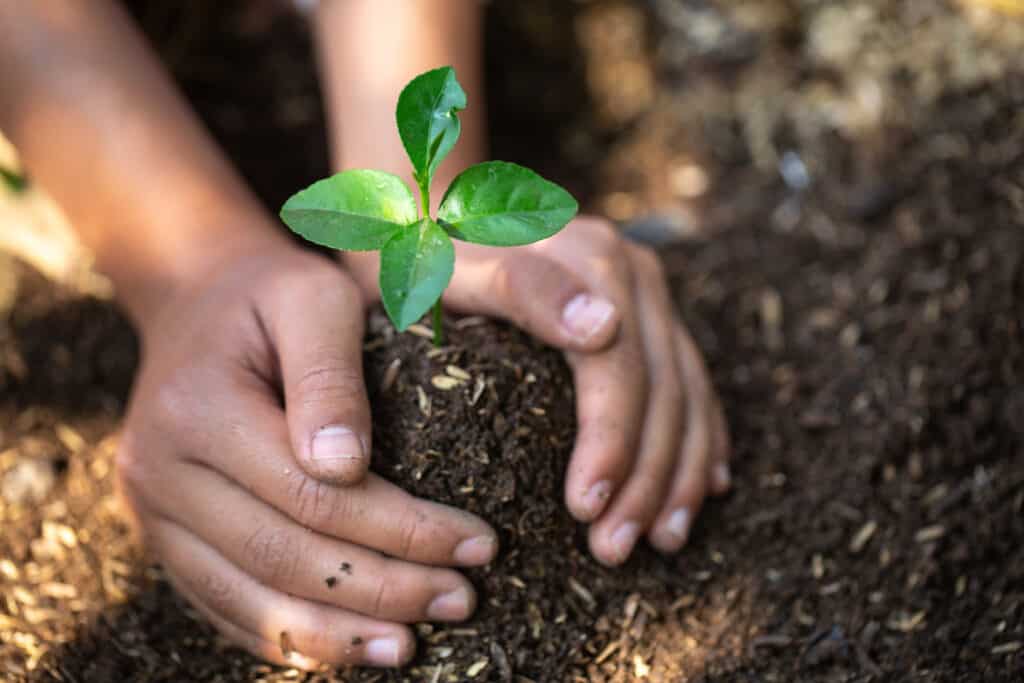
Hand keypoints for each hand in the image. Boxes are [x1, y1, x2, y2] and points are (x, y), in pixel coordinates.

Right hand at [116, 242, 497, 668]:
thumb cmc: (273, 294)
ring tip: (412, 643)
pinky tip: (348, 648)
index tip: (478, 545)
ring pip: (250, 598)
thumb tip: (347, 467)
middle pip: (284, 556)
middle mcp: (161, 471)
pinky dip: (289, 636)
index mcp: (198, 409)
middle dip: (383, 588)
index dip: (402, 530)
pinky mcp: (162, 538)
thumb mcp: (312, 298)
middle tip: (462, 599)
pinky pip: (223, 605)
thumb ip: (329, 375)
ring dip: (338, 633)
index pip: (314, 495)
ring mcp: (153, 513)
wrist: (196, 300)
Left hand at [344, 216, 730, 565]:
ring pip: (688, 392)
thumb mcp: (450, 265)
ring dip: (680, 473)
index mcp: (590, 259)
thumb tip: (604, 329)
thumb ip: (522, 289)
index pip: (616, 368)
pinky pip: (696, 383)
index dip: (612, 443)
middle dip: (645, 477)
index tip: (587, 510)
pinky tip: (703, 492)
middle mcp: (633, 273)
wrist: (437, 215)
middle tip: (614, 548)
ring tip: (661, 542)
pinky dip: (703, 440)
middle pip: (660, 387)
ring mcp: (651, 294)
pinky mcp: (656, 315)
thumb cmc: (425, 254)